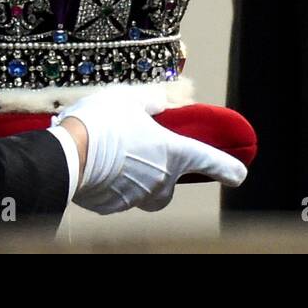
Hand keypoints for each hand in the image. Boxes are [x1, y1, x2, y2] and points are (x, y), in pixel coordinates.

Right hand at [50, 85, 246, 213]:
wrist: (68, 152)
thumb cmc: (103, 122)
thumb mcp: (128, 101)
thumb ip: (148, 105)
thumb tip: (156, 107)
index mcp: (172, 152)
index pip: (208, 160)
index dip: (227, 168)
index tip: (239, 175)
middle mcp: (160, 179)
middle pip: (170, 184)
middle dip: (162, 174)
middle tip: (143, 154)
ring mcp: (136, 196)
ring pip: (142, 191)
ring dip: (133, 176)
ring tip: (109, 154)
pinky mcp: (112, 206)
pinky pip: (117, 195)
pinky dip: (111, 184)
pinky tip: (95, 166)